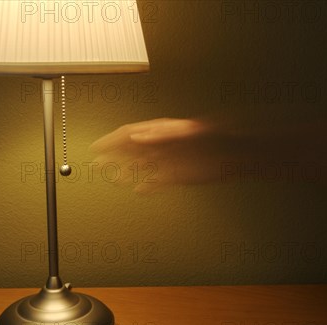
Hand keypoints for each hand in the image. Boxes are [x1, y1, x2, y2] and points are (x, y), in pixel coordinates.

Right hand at [90, 118, 228, 191]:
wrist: (231, 154)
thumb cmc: (210, 137)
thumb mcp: (183, 132)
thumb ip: (158, 134)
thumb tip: (135, 138)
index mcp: (158, 131)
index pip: (128, 134)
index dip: (110, 141)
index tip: (95, 148)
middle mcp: (159, 146)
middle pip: (130, 151)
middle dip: (111, 157)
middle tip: (95, 165)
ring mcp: (167, 161)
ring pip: (140, 167)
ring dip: (125, 172)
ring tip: (113, 179)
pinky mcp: (176, 176)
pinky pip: (156, 182)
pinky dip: (147, 187)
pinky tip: (139, 191)